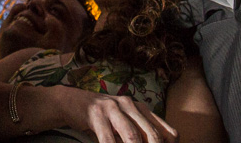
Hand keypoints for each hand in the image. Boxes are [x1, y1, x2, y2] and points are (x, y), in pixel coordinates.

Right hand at [54, 86, 178, 142]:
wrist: (71, 101)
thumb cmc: (102, 117)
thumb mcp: (124, 122)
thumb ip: (140, 134)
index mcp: (142, 109)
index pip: (169, 133)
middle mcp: (130, 106)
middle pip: (153, 136)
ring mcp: (113, 109)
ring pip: (132, 137)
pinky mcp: (96, 115)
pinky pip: (108, 139)